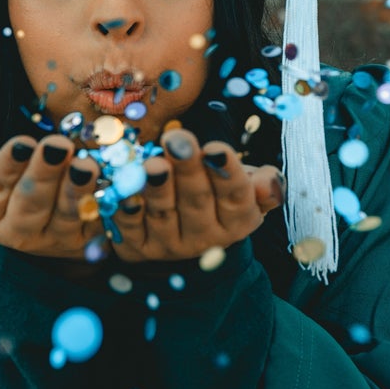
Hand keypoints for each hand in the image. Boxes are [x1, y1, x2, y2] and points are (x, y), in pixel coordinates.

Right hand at [0, 134, 104, 258]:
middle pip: (29, 204)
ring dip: (76, 190)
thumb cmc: (14, 180)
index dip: (6, 166)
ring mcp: (54, 240)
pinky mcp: (86, 241)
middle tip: (58, 146)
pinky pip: (97, 222)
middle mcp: (17, 233)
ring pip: (65, 216)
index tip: (22, 143)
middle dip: (44, 174)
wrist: (47, 217)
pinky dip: (104, 202)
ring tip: (86, 166)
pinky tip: (111, 182)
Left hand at [107, 129, 282, 262]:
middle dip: (188, 170)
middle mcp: (205, 238)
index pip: (234, 196)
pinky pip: (129, 225)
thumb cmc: (218, 197)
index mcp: (237, 221)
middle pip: (196, 201)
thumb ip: (263, 185)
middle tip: (178, 141)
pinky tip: (122, 186)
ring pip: (163, 213)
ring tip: (153, 164)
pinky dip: (125, 206)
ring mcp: (169, 244)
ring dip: (157, 188)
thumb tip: (267, 183)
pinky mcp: (137, 247)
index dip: (226, 173)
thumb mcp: (246, 189)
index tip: (216, 149)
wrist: (183, 236)